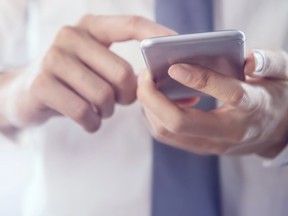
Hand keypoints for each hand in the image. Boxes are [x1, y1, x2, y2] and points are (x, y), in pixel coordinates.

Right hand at [0, 15, 174, 132]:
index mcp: (90, 27)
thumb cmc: (73, 81)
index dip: (157, 34)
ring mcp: (54, 59)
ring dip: (108, 111)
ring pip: (104, 96)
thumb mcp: (96, 66)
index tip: (178, 45)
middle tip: (121, 101)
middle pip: (123, 74)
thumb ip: (125, 69)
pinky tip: (89, 120)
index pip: (131, 24)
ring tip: (100, 109)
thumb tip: (165, 85)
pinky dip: (92, 123)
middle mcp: (71, 36)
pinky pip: (84, 112)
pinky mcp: (42, 84)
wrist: (27, 93)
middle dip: (127, 97)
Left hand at [137, 50, 287, 156]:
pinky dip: (155, 115)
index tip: (174, 66)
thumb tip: (247, 60)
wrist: (275, 132)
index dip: (200, 79)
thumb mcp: (283, 74)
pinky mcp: (200, 146)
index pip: (228, 94)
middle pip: (180, 123)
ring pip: (167, 132)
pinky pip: (168, 135)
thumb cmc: (276, 98)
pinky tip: (157, 98)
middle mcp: (230, 132)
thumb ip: (269, 63)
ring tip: (147, 84)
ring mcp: (212, 144)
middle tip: (145, 75)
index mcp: (255, 108)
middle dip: (153, 99)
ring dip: (150, 108)